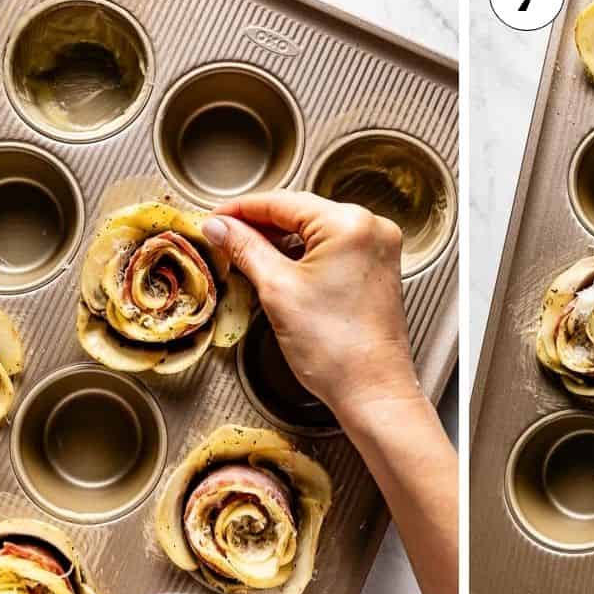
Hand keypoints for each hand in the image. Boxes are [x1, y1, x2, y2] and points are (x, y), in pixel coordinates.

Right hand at [202, 192, 418, 417]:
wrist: (372, 391)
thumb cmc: (334, 349)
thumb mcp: (277, 290)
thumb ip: (246, 249)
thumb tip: (220, 226)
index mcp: (349, 223)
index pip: (283, 202)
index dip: (242, 208)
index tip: (215, 217)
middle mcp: (371, 226)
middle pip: (301, 212)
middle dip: (260, 224)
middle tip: (223, 235)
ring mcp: (378, 246)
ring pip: (316, 230)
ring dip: (281, 239)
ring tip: (244, 251)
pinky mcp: (377, 266)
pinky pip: (333, 247)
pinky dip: (304, 253)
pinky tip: (278, 264)